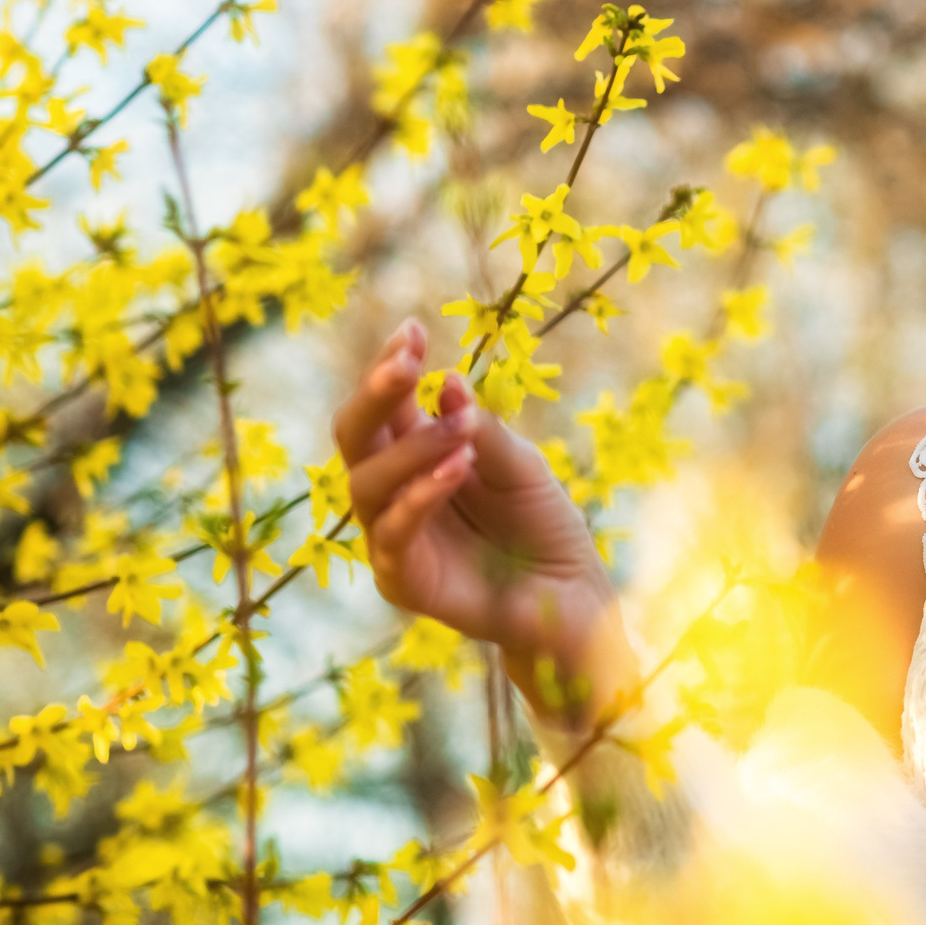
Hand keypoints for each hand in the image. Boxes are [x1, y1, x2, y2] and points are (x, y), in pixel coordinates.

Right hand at [334, 319, 637, 732]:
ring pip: (367, 483)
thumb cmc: (542, 523)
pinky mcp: (402, 580)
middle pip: (356, 436)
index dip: (391, 365)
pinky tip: (456, 464)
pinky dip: (422, 495)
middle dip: (377, 394)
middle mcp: (393, 491)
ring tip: (459, 427)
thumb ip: (480, 429)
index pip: (387, 404)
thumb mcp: (520, 464)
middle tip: (409, 362)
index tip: (413, 330)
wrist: (570, 594)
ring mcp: (391, 536)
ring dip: (413, 447)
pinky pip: (395, 533)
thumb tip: (449, 381)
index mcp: (416, 453)